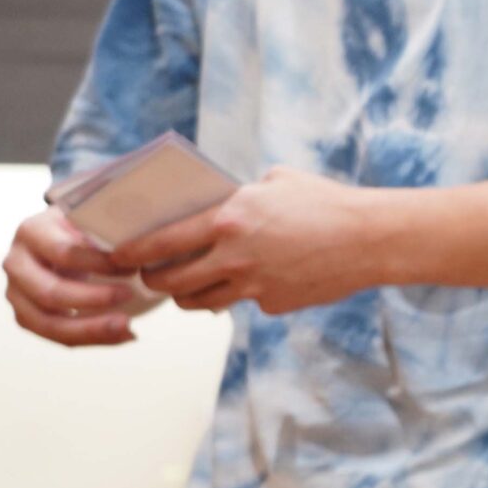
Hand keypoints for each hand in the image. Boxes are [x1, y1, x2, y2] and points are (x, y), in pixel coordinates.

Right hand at [2, 207, 143, 345]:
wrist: (63, 238)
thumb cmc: (83, 228)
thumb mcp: (91, 217)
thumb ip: (106, 228)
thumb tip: (133, 247)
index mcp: (31, 231)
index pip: (63, 253)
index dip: (100, 264)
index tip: (134, 266)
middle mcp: (16, 262)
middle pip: (50, 293)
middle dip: (94, 300)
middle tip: (130, 296)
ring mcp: (17, 292)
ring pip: (48, 323)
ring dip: (91, 329)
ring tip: (128, 327)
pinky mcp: (27, 315)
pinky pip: (57, 336)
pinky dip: (92, 338)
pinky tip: (123, 334)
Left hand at [116, 166, 384, 316]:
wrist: (371, 239)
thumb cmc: (324, 202)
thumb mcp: (274, 183)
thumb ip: (239, 196)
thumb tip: (217, 204)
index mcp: (228, 219)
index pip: (159, 241)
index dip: (129, 252)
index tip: (116, 255)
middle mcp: (234, 256)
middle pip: (170, 281)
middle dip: (153, 280)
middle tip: (152, 274)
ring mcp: (255, 286)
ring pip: (200, 302)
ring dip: (187, 296)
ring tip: (189, 285)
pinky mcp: (275, 304)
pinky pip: (243, 303)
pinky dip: (239, 296)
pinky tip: (253, 281)